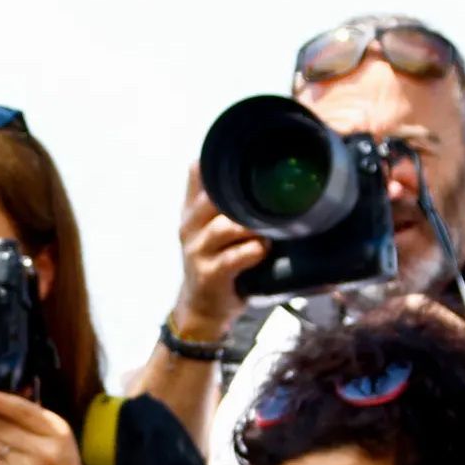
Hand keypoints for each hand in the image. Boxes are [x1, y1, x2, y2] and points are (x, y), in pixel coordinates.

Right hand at [172, 162, 266, 339]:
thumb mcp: (207, 225)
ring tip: (272, 227)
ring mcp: (197, 251)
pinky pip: (234, 258)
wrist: (200, 306)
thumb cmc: (213, 259)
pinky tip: (264, 249)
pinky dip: (253, 251)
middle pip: (214, 198)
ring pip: (226, 227)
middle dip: (243, 196)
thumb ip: (216, 198)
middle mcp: (190, 226)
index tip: (250, 158)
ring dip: (252, 226)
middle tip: (273, 193)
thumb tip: (232, 162)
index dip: (221, 164)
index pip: (200, 174)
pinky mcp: (209, 274)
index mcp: (192, 209)